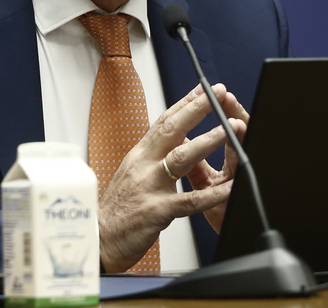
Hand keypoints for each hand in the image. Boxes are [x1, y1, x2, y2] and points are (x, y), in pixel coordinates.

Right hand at [97, 83, 248, 271]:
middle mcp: (143, 165)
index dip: (185, 102)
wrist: (98, 240)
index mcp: (139, 155)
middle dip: (198, 109)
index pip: (164, 121)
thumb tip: (175, 136)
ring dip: (208, 141)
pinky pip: (189, 201)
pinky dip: (211, 195)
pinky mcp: (156, 211)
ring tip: (230, 130)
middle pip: (172, 130)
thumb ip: (153, 155)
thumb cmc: (117, 209)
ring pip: (182, 158)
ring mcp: (149, 187)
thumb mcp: (132, 173)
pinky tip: (228, 187)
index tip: (205, 88)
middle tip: (219, 95)